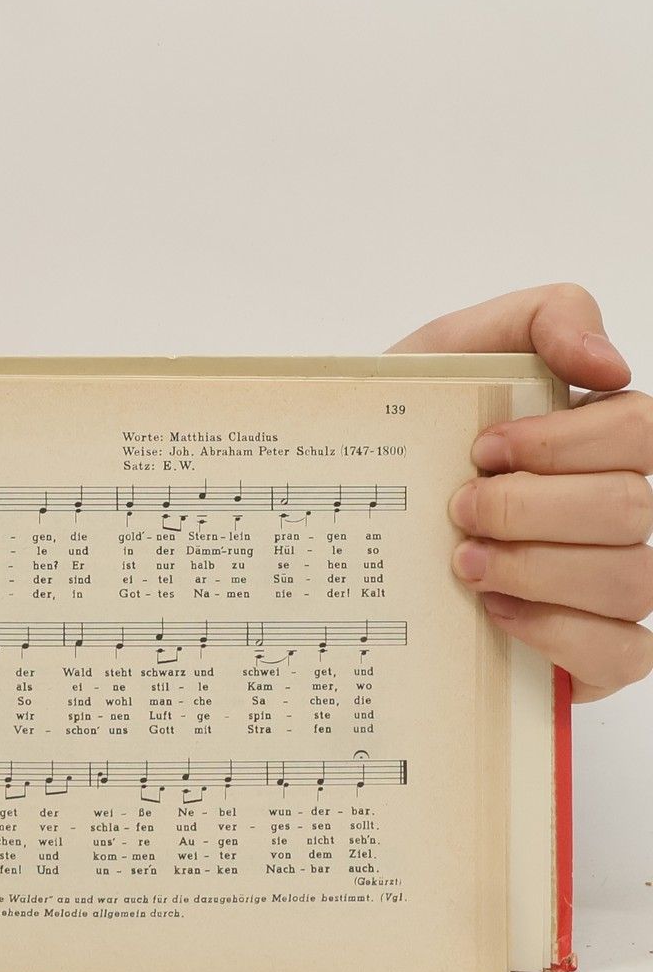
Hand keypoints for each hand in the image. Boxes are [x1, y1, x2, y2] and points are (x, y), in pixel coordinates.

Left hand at [392, 283, 652, 701]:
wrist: (347, 496)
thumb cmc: (412, 422)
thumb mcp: (454, 346)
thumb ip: (543, 317)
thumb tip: (610, 364)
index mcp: (606, 436)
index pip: (641, 432)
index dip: (563, 444)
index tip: (482, 449)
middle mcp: (625, 508)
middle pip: (630, 510)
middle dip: (529, 509)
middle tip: (458, 507)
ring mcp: (617, 582)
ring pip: (631, 582)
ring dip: (535, 569)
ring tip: (462, 560)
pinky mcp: (598, 650)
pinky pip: (623, 654)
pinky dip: (556, 632)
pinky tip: (496, 611)